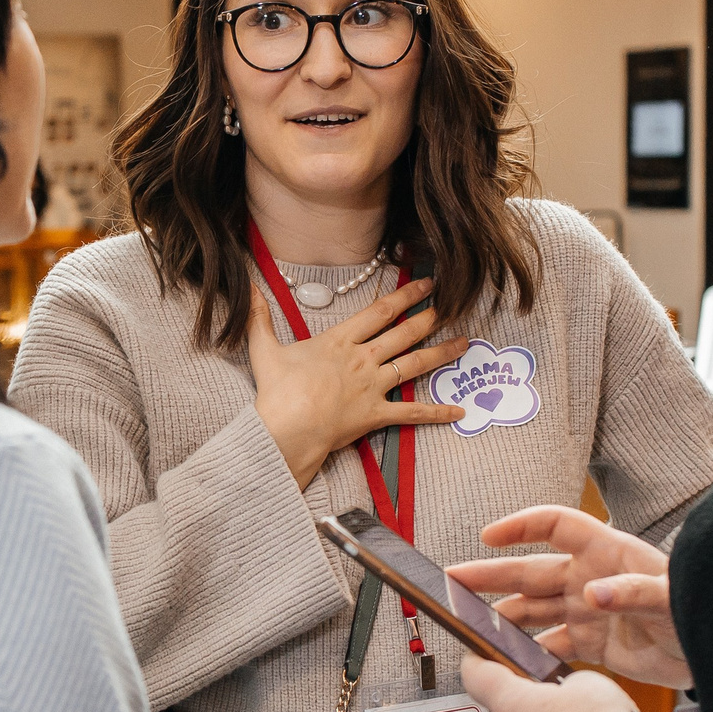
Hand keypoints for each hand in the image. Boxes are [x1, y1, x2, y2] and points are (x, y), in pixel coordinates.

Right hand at [248, 276, 466, 489]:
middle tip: (449, 304)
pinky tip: (460, 411)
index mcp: (340, 341)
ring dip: (441, 353)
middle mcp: (362, 359)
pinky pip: (412, 413)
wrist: (286, 428)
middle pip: (403, 333)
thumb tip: (248, 287)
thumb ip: (258, 317)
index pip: (379, 311)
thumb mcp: (264, 349)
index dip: (404, 294)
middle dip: (429, 316)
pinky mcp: (376, 414)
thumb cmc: (276, 391)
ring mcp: (372, 386)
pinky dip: (437, 412)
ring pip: (415, 365)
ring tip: (464, 342)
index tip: (424, 283)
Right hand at [446, 505, 689, 689]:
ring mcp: (587, 611)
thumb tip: (594, 594)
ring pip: (534, 611)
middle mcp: (588, 577)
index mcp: (605, 551)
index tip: (489, 536)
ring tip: (471, 625)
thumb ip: (634, 592)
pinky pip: (550, 647)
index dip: (521, 526)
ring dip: (504, 617)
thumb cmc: (696, 610)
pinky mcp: (592, 644)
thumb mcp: (670, 597)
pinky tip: (510, 660)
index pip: (555, 526)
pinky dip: (529, 655)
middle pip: (531, 571)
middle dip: (491, 576)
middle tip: (454, 581)